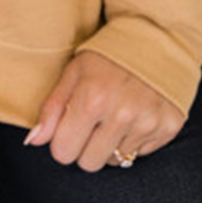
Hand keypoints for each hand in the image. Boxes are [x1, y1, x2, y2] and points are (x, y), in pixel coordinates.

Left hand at [24, 50, 185, 171]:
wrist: (156, 39)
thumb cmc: (109, 56)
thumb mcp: (74, 72)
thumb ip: (52, 108)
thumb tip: (33, 140)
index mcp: (92, 97)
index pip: (63, 152)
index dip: (62, 141)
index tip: (69, 126)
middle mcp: (122, 113)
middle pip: (89, 163)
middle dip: (85, 146)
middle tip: (92, 122)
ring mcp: (147, 122)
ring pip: (115, 162)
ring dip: (110, 144)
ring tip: (115, 115)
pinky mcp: (167, 128)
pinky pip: (139, 155)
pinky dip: (133, 140)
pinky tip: (134, 115)